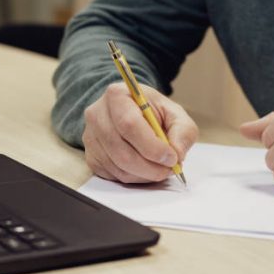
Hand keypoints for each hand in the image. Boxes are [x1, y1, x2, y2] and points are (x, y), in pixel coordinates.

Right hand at [82, 82, 197, 182]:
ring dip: (145, 175)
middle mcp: (97, 115)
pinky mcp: (91, 156)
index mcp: (116, 96)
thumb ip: (182, 131)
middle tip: (170, 169)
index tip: (171, 157)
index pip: (129, 125)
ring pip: (118, 167)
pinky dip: (134, 178)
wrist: (131, 111)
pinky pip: (113, 176)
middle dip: (150, 167)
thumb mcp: (174, 113)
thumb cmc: (152, 111)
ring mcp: (90, 138)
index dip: (152, 146)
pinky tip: (144, 168)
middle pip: (122, 152)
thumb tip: (177, 154)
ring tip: (160, 168)